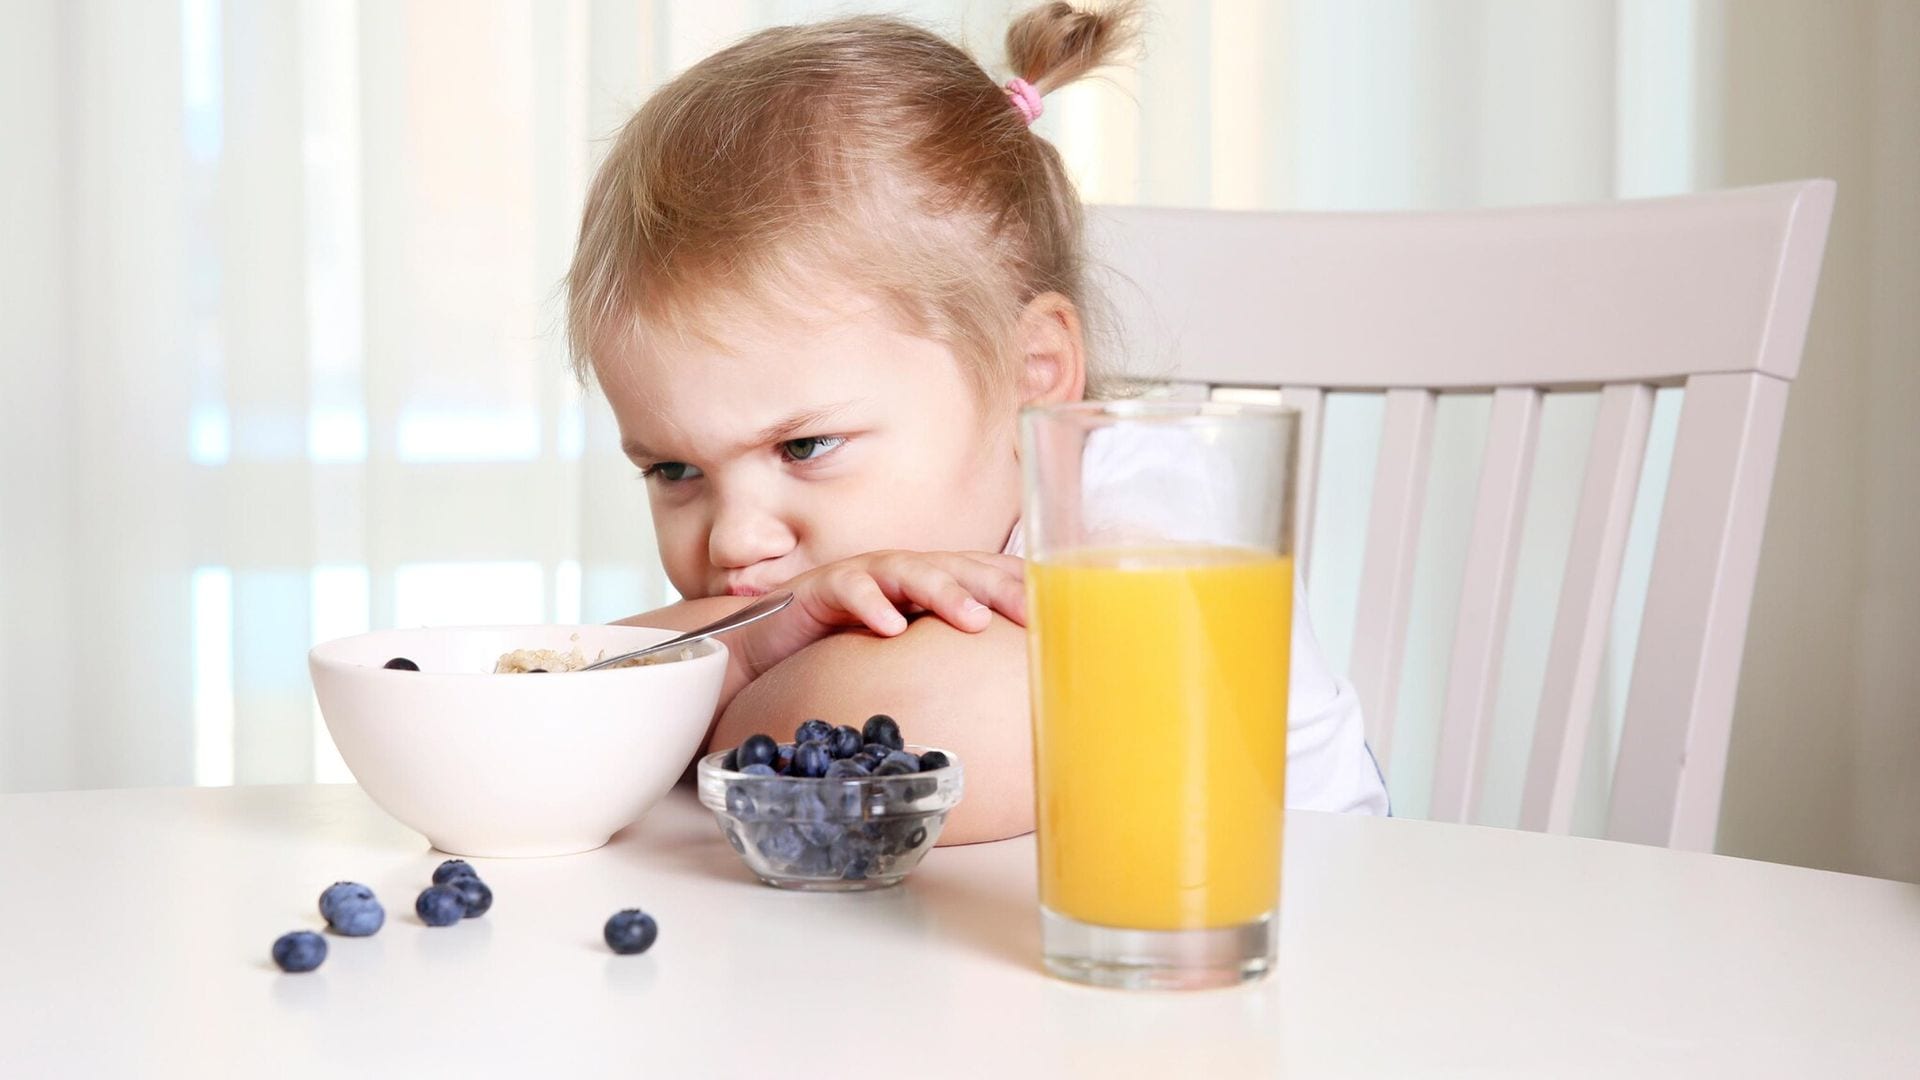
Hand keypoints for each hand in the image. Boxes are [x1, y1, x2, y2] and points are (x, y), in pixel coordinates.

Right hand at [727, 551, 1026, 679]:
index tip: (1067, 614)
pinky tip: (890, 627)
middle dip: (1001, 588)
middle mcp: (906, 573)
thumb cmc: (848, 650)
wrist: (768, 645)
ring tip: (973, 620)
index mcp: (935, 585)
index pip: (990, 577)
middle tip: (1033, 613)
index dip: (1028, 590)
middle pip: (963, 568)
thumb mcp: (911, 658)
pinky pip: (851, 589)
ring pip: (913, 572)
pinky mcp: (824, 588)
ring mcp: (867, 575)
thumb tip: (1013, 704)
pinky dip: (872, 605)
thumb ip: (952, 663)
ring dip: (945, 593)